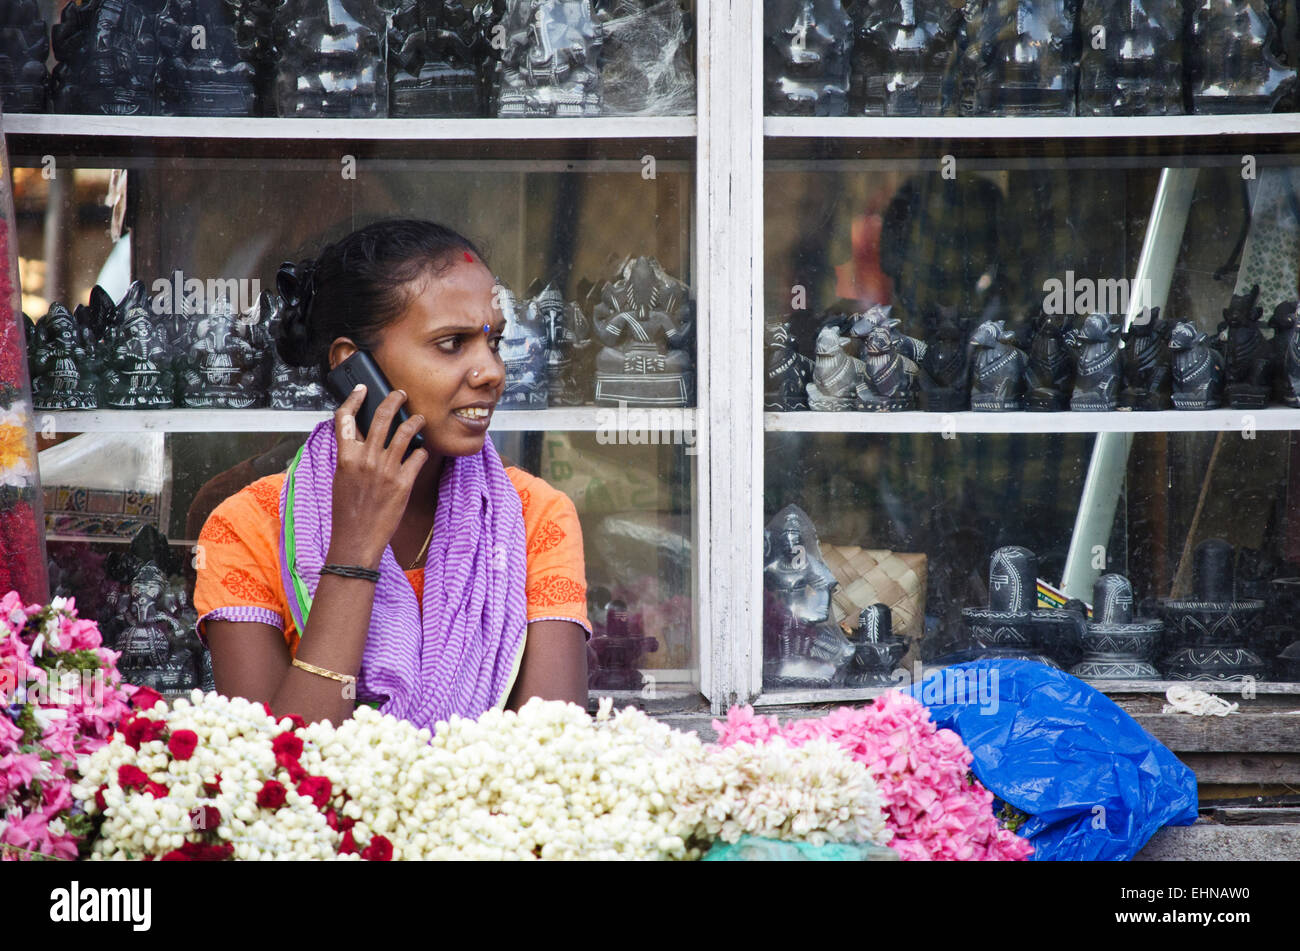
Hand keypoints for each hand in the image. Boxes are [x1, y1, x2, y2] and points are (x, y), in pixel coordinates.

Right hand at [326, 384, 427, 568]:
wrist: (356, 539)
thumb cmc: (347, 512)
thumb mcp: (341, 478)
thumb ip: (350, 456)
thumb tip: (362, 438)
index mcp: (345, 457)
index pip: (345, 418)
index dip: (354, 399)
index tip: (363, 390)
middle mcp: (366, 459)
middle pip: (382, 417)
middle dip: (394, 399)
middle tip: (401, 394)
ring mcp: (386, 469)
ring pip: (406, 432)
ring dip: (416, 421)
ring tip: (420, 419)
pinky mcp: (403, 482)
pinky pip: (419, 456)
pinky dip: (422, 451)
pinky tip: (423, 451)